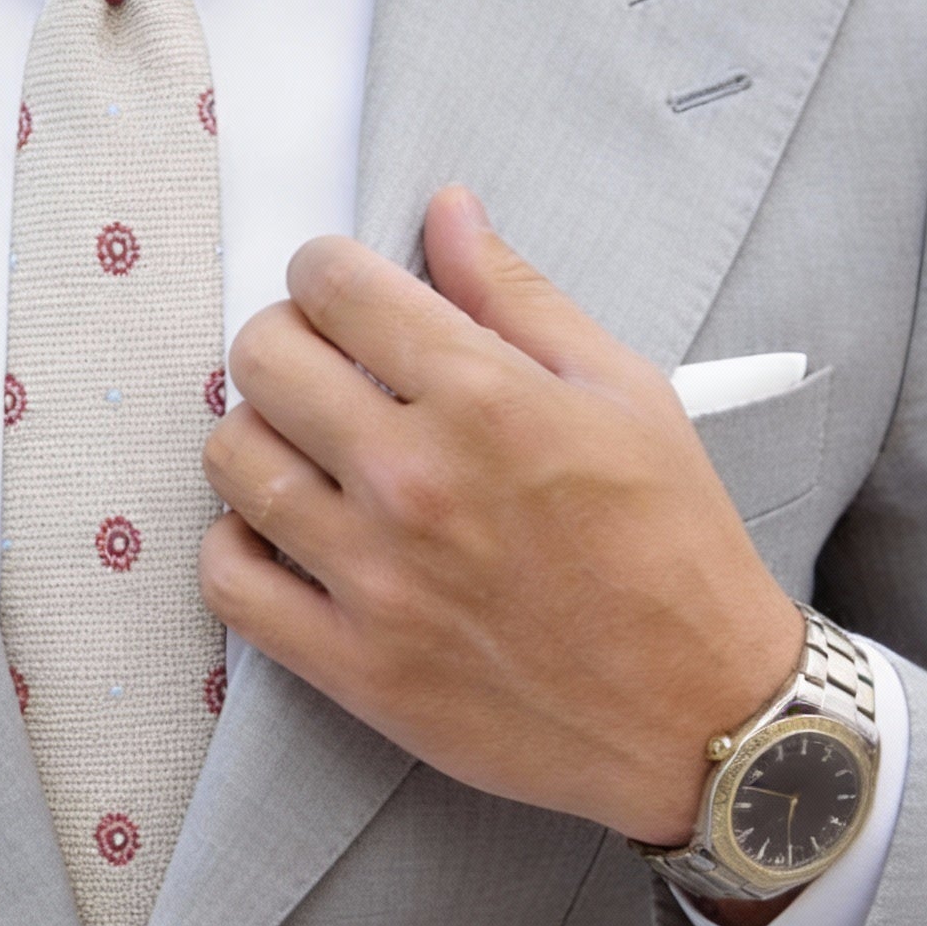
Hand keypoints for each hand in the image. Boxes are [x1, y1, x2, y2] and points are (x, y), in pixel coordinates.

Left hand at [199, 187, 803, 846]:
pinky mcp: (351, 664)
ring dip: (257, 438)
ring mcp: (374, 578)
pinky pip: (229, 579)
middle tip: (321, 369)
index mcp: (485, 399)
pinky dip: (236, 545)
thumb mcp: (625, 393)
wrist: (697, 713)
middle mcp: (414, 480)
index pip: (332, 286)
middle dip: (284, 343)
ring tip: (305, 452)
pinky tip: (282, 534)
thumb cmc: (672, 548)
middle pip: (261, 360)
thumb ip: (518, 298)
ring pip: (232, 460)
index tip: (341, 295)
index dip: (325, 273)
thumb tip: (445, 212)